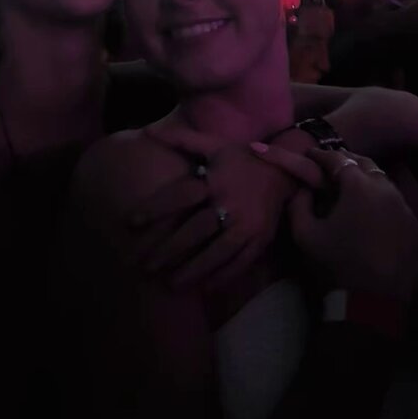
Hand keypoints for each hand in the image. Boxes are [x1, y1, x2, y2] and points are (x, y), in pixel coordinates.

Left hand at [128, 125, 321, 288]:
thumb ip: (182, 139)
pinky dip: (223, 276)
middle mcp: (231, 203)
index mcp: (215, 180)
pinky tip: (206, 287)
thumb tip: (149, 131)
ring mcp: (248, 224)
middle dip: (170, 249)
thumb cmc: (243, 158)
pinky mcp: (261, 239)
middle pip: (196, 230)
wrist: (285, 171)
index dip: (155, 208)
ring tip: (172, 284)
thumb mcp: (214, 145)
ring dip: (194, 270)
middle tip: (147, 265)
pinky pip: (241, 262)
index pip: (180, 195)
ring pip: (218, 252)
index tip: (132, 223)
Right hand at [289, 149, 417, 299]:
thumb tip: (304, 188)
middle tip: (333, 166)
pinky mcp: (416, 229)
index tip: (310, 154)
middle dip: (348, 162)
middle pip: (366, 164)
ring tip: (354, 188)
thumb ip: (298, 203)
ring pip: (385, 183)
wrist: (372, 302)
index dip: (321, 155)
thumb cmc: (336, 263)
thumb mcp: (304, 233)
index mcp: (358, 186)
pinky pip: (398, 207)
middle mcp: (386, 190)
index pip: (338, 159)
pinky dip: (384, 204)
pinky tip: (374, 214)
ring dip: (368, 181)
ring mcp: (405, 209)